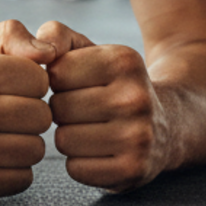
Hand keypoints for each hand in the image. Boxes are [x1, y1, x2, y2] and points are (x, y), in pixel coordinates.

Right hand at [0, 20, 54, 201]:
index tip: (13, 87)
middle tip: (10, 114)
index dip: (32, 83)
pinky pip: (23, 179)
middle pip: (42, 116)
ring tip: (3, 135)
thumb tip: (51, 51)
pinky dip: (16, 170)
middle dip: (32, 114)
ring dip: (26, 143)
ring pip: (36, 149)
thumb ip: (12, 35)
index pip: (40, 79)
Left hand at [39, 21, 168, 192]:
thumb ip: (57, 36)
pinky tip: (102, 151)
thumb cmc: (115, 86)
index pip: (58, 72)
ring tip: (94, 129)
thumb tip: (36, 53)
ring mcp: (137, 135)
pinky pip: (76, 169)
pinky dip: (82, 162)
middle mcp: (135, 96)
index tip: (81, 83)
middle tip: (88, 109)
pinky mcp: (132, 168)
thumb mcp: (93, 51)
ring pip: (64, 141)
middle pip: (58, 108)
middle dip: (64, 110)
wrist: (168, 124)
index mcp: (125, 61)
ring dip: (71, 137)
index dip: (61, 80)